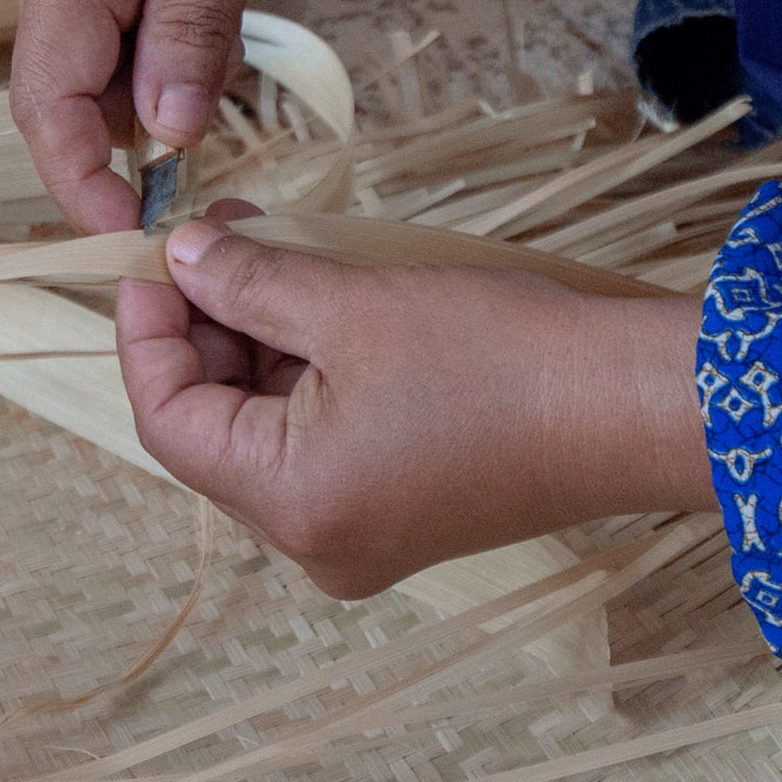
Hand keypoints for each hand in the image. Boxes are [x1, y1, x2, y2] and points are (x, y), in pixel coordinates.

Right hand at [0, 0, 538, 232]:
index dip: (81, 178)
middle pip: (54, 79)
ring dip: (129, 90)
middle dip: (112, 144)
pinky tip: (190, 40)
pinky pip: (85, 0)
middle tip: (192, 188)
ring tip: (209, 101)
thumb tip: (164, 132)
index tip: (129, 231)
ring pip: (72, 42)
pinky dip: (130, 40)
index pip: (48, 98)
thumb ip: (195, 30)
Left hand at [117, 209, 716, 597]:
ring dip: (262, 347)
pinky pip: (322, 447)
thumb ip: (252, 284)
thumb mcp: (355, 305)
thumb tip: (181, 259)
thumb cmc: (501, 358)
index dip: (150, 333)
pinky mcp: (402, 517)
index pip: (169, 420)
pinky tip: (325, 305)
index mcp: (291, 504)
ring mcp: (361, 539)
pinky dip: (311, 378)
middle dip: (210, 330)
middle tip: (220, 237)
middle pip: (217, 431)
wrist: (630, 404)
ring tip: (276, 254)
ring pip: (270, 434)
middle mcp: (314, 544)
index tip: (156, 259)